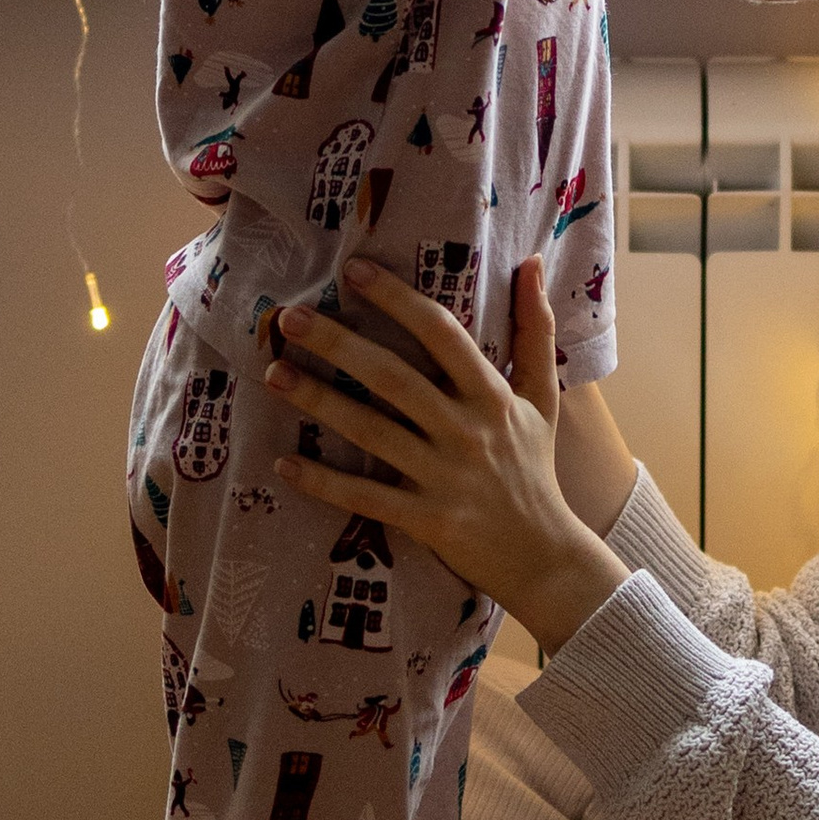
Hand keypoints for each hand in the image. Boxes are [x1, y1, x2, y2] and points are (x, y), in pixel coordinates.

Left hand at [266, 259, 629, 654]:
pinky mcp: (426, 520)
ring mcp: (444, 477)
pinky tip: (285, 462)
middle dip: (339, 343)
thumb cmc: (535, 469)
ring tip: (273, 374)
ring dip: (319, 401)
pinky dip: (324, 482)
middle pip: (393, 378)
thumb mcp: (543, 398)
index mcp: (492, 396)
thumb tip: (534, 262)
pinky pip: (366, 497)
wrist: (545, 556)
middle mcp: (467, 431)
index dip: (397, 299)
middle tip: (289, 317)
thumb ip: (535, 330)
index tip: (353, 271)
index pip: (442, 335)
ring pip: (372, 432)